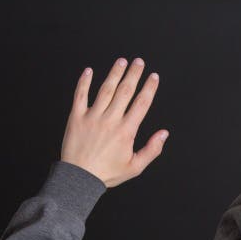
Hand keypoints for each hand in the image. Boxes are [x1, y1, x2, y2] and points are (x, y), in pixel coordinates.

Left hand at [60, 57, 168, 187]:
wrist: (79, 178)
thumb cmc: (107, 173)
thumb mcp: (135, 167)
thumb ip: (152, 149)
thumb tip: (164, 133)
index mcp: (126, 131)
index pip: (141, 104)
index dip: (149, 88)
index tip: (154, 77)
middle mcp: (110, 120)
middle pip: (125, 92)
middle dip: (134, 74)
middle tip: (139, 62)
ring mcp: (92, 117)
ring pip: (105, 90)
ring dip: (115, 74)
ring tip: (121, 61)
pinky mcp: (76, 118)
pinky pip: (80, 95)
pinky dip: (84, 82)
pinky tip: (89, 71)